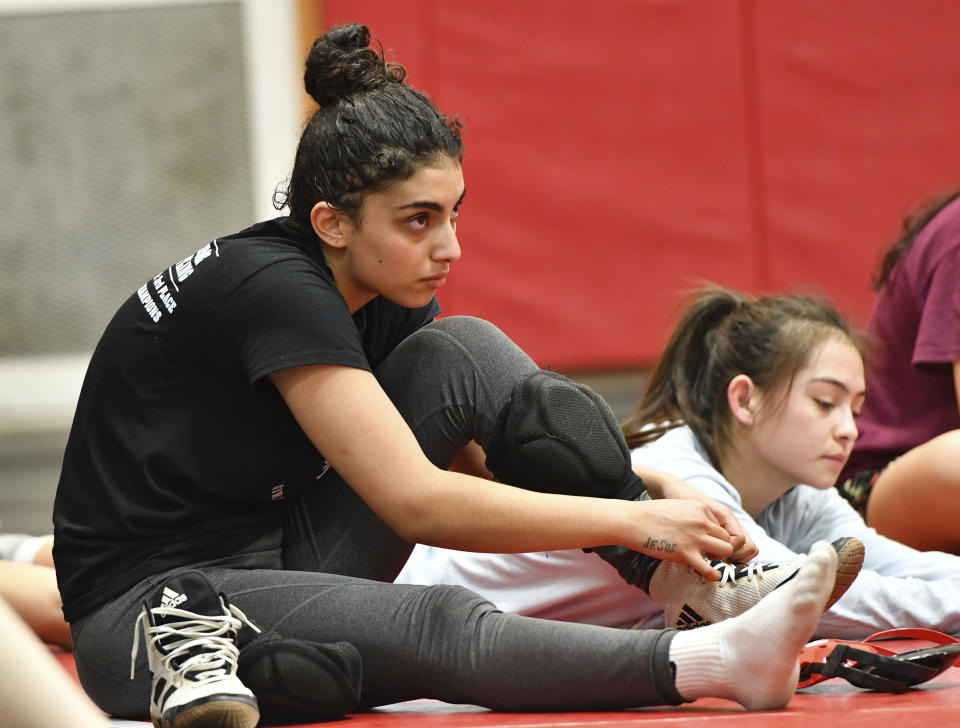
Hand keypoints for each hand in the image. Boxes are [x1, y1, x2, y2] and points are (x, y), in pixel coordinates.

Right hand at [636, 466, 757, 563]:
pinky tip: (710, 575)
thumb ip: (692, 516)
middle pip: (726, 538)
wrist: (632, 520)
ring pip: (726, 551)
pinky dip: (714, 574)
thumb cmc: (649, 514)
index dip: (714, 536)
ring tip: (708, 561)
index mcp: (700, 508)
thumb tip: (699, 529)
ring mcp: (695, 537)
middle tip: (707, 553)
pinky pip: (710, 569)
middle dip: (719, 547)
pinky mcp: (686, 553)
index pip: (721, 525)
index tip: (704, 542)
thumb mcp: (678, 507)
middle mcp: (702, 521)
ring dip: (719, 558)